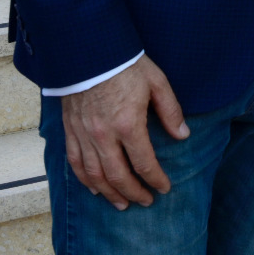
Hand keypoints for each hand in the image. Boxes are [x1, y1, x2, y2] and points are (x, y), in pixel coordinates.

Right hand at [61, 56, 188, 209]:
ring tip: (122, 204)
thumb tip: (183, 135)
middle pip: (118, 175)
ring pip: (95, 175)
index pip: (143, 162)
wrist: (89, 51)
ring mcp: (84, 135)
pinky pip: (75, 163)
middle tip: (146, 201)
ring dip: (109, 193)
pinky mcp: (70, 131)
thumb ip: (170, 111)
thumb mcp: (157, 82)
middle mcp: (103, 135)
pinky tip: (94, 189)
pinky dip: (85, 180)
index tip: (164, 188)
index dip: (155, 179)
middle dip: (134, 192)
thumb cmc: (126, 64)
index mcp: (128, 124)